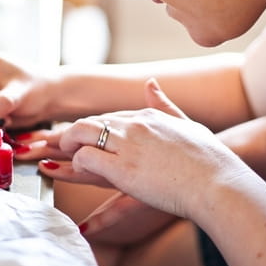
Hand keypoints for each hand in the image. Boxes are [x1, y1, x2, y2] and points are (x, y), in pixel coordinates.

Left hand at [41, 78, 243, 219]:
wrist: (218, 181)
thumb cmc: (208, 158)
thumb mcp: (186, 124)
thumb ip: (164, 104)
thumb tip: (150, 84)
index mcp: (147, 116)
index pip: (109, 116)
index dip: (88, 127)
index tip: (73, 135)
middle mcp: (134, 125)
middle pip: (90, 122)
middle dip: (67, 133)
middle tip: (47, 142)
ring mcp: (127, 145)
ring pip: (83, 135)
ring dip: (64, 145)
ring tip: (47, 156)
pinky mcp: (123, 169)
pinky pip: (87, 161)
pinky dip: (73, 167)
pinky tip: (64, 173)